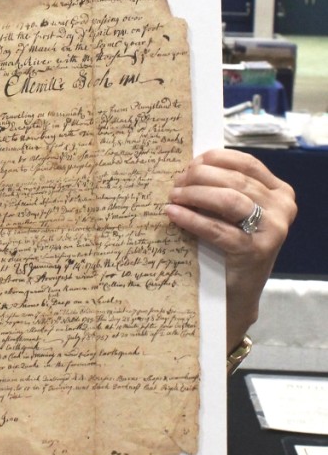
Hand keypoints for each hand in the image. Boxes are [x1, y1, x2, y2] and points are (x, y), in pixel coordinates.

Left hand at [165, 149, 296, 349]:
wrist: (236, 296)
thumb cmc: (230, 250)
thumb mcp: (235, 215)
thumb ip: (224, 190)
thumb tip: (188, 167)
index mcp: (280, 193)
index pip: (246, 163)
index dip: (215, 159)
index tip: (190, 163)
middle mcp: (282, 208)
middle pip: (234, 180)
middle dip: (199, 177)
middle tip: (175, 183)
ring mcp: (272, 230)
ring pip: (228, 200)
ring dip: (195, 194)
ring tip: (172, 197)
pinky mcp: (254, 251)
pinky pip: (217, 229)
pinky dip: (191, 219)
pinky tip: (173, 214)